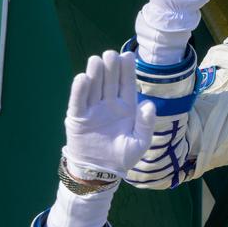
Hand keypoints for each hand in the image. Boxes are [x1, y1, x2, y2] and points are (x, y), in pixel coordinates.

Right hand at [63, 51, 157, 178]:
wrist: (101, 172)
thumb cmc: (122, 157)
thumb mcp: (140, 143)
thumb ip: (146, 124)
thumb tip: (149, 105)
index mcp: (126, 108)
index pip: (127, 85)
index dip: (127, 71)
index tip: (128, 56)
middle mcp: (109, 105)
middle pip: (110, 82)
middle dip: (111, 68)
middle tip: (111, 54)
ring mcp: (93, 110)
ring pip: (94, 87)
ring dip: (95, 74)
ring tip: (96, 60)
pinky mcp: (78, 118)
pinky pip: (78, 102)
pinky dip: (80, 90)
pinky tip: (83, 78)